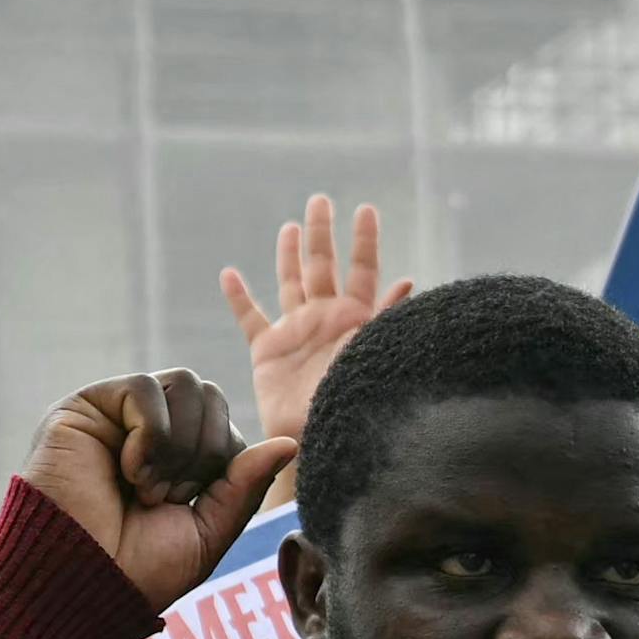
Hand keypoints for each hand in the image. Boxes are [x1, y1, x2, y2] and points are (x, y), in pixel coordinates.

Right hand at [23, 370, 297, 608]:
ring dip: (177, 445)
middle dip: (203, 453)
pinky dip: (149, 434)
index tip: (183, 506)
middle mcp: (146, 433)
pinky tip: (126, 470)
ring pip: (186, 384)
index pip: (227, 429)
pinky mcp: (87, 406)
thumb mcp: (207, 533)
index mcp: (175, 463)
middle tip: (164, 497)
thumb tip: (289, 442)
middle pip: (212, 398)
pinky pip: (145, 387)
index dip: (221, 465)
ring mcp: (116, 417)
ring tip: (144, 485)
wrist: (77, 582)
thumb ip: (244, 486)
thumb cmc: (135, 571)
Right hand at [219, 193, 400, 438]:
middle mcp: (325, 317)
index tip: (367, 210)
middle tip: (321, 200)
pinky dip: (239, 297)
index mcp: (354, 315)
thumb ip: (387, 317)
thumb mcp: (377, 352)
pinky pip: (250, 317)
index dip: (365, 239)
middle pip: (322, 264)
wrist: (322, 437)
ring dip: (289, 255)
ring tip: (290, 227)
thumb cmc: (357, 397)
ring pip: (290, 282)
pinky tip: (229, 274)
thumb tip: (409, 280)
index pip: (363, 267)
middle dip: (322, 232)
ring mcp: (295, 331)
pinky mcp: (268, 350)